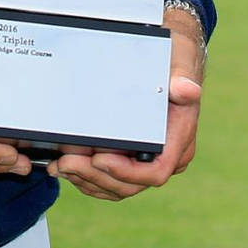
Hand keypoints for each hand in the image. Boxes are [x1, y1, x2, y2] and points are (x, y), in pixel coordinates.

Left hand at [50, 5, 203, 201]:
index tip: (100, 159)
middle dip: (95, 176)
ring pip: (115, 186)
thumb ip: (181, 82)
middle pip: (130, 184)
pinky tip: (64, 166)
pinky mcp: (129, 158)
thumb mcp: (179, 67)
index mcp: (178, 142)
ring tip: (60, 164)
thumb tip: (187, 89)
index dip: (126, 173)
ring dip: (85, 179)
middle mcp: (164, 157)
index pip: (155, 171)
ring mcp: (145, 160)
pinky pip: (107, 179)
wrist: (169, 61)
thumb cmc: (173, 65)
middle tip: (67, 163)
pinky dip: (85, 176)